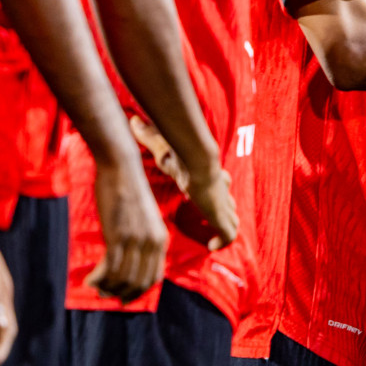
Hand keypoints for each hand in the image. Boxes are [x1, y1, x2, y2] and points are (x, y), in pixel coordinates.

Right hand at [85, 154, 168, 301]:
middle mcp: (152, 242)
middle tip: (105, 295)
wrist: (122, 169)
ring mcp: (135, 240)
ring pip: (122, 279)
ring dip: (107, 288)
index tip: (124, 297)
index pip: (154, 278)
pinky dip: (98, 279)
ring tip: (95, 287)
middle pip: (138, 283)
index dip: (138, 292)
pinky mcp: (118, 236)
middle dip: (120, 294)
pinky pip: (109, 269)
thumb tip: (131, 261)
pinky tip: (88, 280)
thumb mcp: (144, 219)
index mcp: (161, 239)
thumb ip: (143, 239)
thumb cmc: (130, 192)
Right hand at [129, 116, 236, 250]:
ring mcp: (222, 204)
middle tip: (208, 223)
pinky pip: (229, 234)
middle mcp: (219, 190)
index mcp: (209, 176)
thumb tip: (133, 119)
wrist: (197, 161)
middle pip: (227, 203)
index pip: (216, 185)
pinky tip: (211, 246)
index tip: (192, 196)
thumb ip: (149, 135)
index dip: (209, 193)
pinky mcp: (222, 217)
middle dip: (221, 212)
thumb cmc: (181, 155)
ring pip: (231, 219)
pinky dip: (223, 241)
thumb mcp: (162, 147)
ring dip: (223, 227)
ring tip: (211, 240)